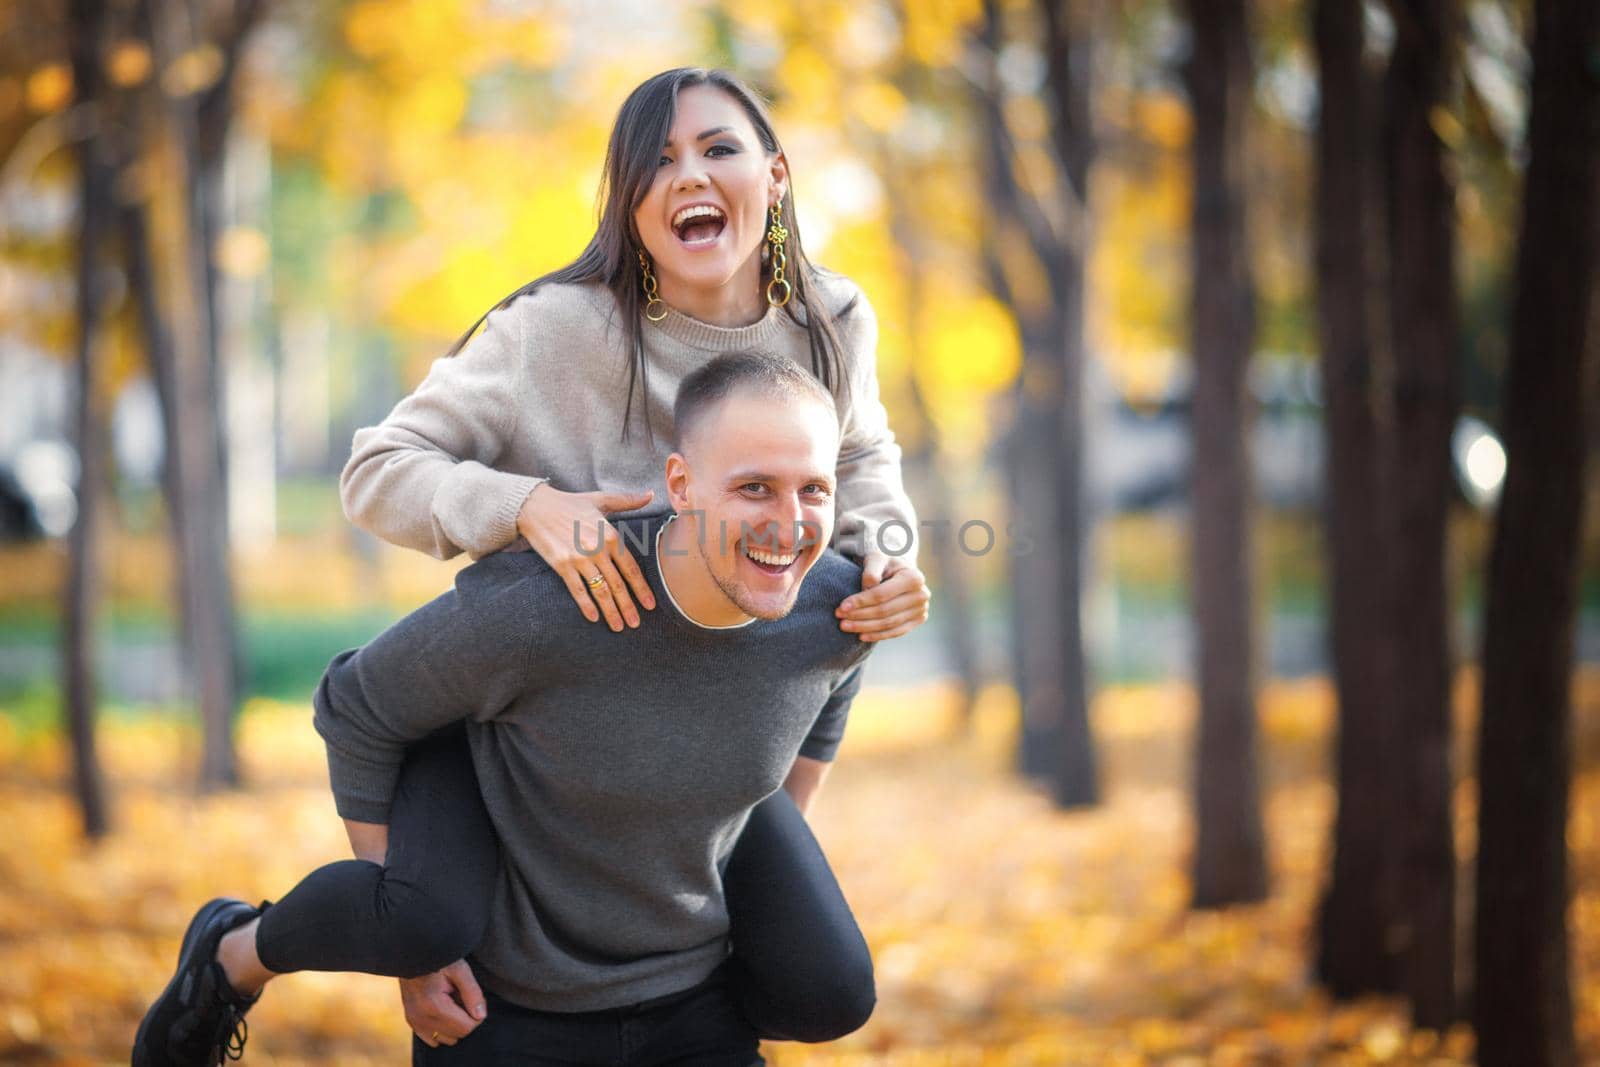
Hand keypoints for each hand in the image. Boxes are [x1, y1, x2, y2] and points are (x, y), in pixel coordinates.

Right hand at [400, 959, 485, 1047]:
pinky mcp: (411, 1022)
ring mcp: (414, 1022)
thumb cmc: (439, 959)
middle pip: (457, 1035)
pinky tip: (443, 1012)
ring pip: (446, 1039)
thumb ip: (472, 993)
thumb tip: (480, 1016)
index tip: (474, 999)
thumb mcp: (460, 969)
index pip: (467, 1028)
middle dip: (465, 1019)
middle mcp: (422, 1018)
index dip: (477, 1016)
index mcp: (435, 1006)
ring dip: (454, 1025)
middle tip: (462, 997)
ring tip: (451, 1002)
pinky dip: (441, 1029)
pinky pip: (432, 1038)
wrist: (413, 954)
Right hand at [517, 484, 656, 631]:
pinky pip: (577, 590)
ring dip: (611, 611)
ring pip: (600, 591)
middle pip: (618, 584)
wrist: (536, 506)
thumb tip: (650, 494)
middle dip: (628, 607)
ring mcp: (580, 559)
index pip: (631, 568)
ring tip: (618, 627)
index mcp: (611, 535)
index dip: (642, 589)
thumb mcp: (601, 499)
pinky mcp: (562, 565)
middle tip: (635, 624)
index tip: (650, 605)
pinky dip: (586, 605)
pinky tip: (594, 618)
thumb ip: (627, 501)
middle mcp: (598, 549)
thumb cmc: (570, 503)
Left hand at [835, 556, 930, 641]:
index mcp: (913, 577)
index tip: (842, 606)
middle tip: (840, 618)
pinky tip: (861, 636)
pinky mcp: (918, 620)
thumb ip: (871, 570)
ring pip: (889, 623)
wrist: (898, 571)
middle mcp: (921, 594)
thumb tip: (868, 588)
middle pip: (885, 611)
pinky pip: (896, 632)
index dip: (861, 602)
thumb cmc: (884, 563)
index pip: (882, 594)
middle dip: (860, 616)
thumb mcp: (876, 559)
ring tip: (845, 626)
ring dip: (865, 627)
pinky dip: (878, 635)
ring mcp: (921, 609)